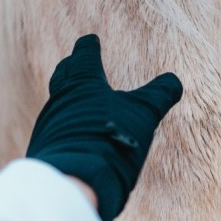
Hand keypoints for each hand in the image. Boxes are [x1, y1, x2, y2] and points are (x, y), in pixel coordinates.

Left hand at [26, 35, 182, 220]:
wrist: (75, 180)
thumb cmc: (111, 138)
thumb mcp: (144, 113)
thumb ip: (159, 95)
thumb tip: (175, 81)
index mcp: (83, 82)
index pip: (84, 55)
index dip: (89, 46)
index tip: (91, 40)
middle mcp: (61, 99)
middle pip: (63, 76)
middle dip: (71, 67)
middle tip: (74, 63)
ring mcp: (49, 125)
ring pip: (56, 103)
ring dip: (67, 98)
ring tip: (77, 101)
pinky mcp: (45, 148)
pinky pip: (54, 129)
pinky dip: (64, 125)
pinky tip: (73, 136)